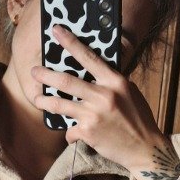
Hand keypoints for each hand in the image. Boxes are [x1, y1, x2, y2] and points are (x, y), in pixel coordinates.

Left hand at [30, 24, 179, 179]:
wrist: (144, 149)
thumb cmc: (138, 119)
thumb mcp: (129, 93)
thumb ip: (111, 83)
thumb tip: (93, 74)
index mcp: (115, 82)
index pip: (89, 57)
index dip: (70, 42)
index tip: (56, 30)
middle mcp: (104, 95)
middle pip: (67, 81)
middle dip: (46, 75)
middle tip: (34, 72)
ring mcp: (94, 114)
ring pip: (60, 105)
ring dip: (45, 102)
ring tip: (37, 99)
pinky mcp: (88, 132)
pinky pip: (70, 130)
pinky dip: (70, 134)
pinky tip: (74, 135)